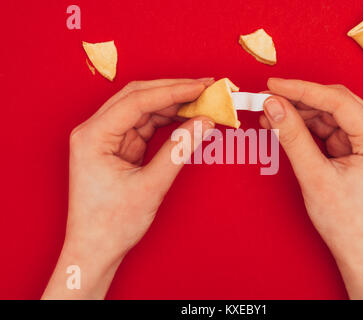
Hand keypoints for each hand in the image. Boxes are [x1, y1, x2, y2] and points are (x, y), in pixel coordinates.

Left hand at [42, 78, 214, 298]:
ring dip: (172, 104)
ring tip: (202, 102)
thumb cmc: (111, 224)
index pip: (137, 101)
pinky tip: (187, 118)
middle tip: (206, 88)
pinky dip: (167, 121)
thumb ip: (178, 150)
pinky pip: (145, 125)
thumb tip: (203, 123)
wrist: (96, 249)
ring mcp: (107, 138)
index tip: (202, 86)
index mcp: (93, 136)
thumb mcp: (150, 187)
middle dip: (173, 91)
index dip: (173, 91)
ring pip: (143, 108)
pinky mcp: (118, 147)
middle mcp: (95, 131)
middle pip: (138, 97)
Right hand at [260, 78, 362, 298]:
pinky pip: (331, 129)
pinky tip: (286, 126)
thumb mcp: (314, 176)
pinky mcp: (360, 148)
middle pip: (336, 103)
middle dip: (300, 101)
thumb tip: (274, 106)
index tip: (273, 85)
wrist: (360, 250)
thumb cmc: (346, 221)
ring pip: (331, 115)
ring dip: (301, 114)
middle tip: (268, 99)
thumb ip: (292, 137)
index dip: (301, 90)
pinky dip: (308, 128)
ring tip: (271, 115)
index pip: (337, 100)